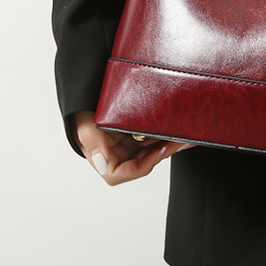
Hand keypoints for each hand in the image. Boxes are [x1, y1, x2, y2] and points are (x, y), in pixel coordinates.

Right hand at [74, 111, 194, 185]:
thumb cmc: (82, 110)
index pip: (124, 173)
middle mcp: (116, 155)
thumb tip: (101, 161)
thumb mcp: (84, 123)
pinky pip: (150, 138)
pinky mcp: (133, 134)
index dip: (144, 165)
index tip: (160, 150)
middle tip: (180, 140)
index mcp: (103, 159)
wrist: (86, 92)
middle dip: (163, 152)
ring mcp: (126, 145)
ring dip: (166, 144)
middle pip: (143, 161)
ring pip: (149, 150)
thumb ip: (90, 139)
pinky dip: (162, 135)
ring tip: (183, 134)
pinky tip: (175, 127)